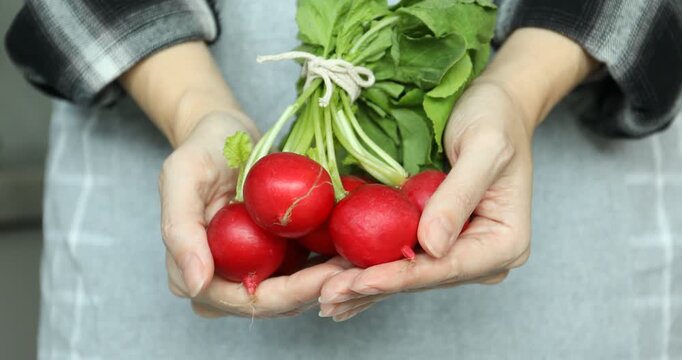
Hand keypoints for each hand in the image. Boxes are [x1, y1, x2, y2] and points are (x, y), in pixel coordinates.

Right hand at [120, 41, 352, 317]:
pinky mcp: (275, 255)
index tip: (331, 275)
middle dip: (322, 289)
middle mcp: (225, 281)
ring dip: (332, 279)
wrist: (224, 132)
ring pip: (298, 290)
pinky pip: (306, 267)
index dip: (292, 294)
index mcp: (195, 274)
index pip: (249, 301)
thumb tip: (196, 285)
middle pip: (280, 302)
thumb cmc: (200, 149)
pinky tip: (357, 246)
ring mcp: (253, 269)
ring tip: (365, 259)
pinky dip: (330, 261)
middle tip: (361, 268)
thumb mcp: (181, 177)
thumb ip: (180, 230)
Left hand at [318, 81, 530, 319]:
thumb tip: (431, 246)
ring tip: (326, 300)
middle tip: (327, 296)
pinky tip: (341, 288)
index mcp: (504, 242)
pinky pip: (401, 260)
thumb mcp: (484, 149)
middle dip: (373, 287)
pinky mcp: (438, 241)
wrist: (495, 106)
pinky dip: (371, 273)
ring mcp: (460, 252)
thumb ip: (458, 196)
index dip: (399, 276)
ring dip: (364, 287)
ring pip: (406, 276)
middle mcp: (483, 257)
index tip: (359, 281)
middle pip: (421, 278)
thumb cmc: (495, 119)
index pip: (445, 267)